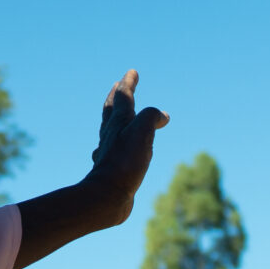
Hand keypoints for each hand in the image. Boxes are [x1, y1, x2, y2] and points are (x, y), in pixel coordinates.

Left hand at [84, 69, 169, 227]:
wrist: (107, 196)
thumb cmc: (125, 163)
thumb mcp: (142, 133)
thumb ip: (151, 117)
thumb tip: (162, 116)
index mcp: (118, 122)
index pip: (123, 97)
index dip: (128, 83)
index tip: (132, 71)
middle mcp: (111, 134)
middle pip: (111, 110)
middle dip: (117, 96)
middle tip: (119, 86)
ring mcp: (109, 151)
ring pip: (111, 129)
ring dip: (117, 119)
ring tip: (122, 117)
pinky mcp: (111, 169)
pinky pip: (114, 150)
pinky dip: (118, 144)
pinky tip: (117, 149)